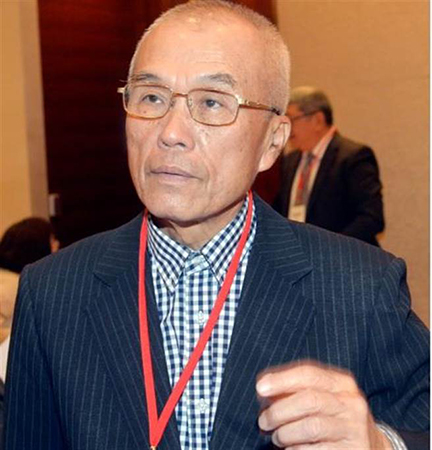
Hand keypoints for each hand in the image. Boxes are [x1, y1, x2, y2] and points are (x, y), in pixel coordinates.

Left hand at [256, 361, 391, 448]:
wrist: (368, 446)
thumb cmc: (332, 417)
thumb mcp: (320, 397)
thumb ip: (293, 390)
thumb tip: (263, 389)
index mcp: (341, 382)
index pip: (309, 373)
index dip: (282, 379)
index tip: (260, 388)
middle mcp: (351, 402)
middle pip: (309, 399)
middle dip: (280, 410)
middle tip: (263, 421)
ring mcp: (354, 428)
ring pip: (312, 426)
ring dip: (285, 433)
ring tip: (276, 437)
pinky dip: (297, 449)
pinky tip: (291, 448)